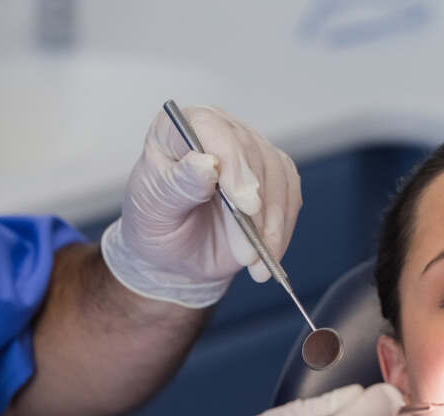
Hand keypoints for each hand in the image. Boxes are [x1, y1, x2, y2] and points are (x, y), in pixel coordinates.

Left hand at [101, 105, 301, 306]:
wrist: (177, 254)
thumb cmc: (157, 226)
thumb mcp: (153, 210)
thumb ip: (178, 185)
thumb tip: (207, 164)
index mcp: (178, 130)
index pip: (211, 128)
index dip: (232, 162)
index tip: (244, 204)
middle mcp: (217, 133)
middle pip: (251, 152)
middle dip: (255, 205)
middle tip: (247, 248)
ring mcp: (250, 153)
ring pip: (278, 175)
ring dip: (272, 223)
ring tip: (254, 260)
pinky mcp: (273, 177)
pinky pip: (290, 196)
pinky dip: (282, 228)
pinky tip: (268, 252)